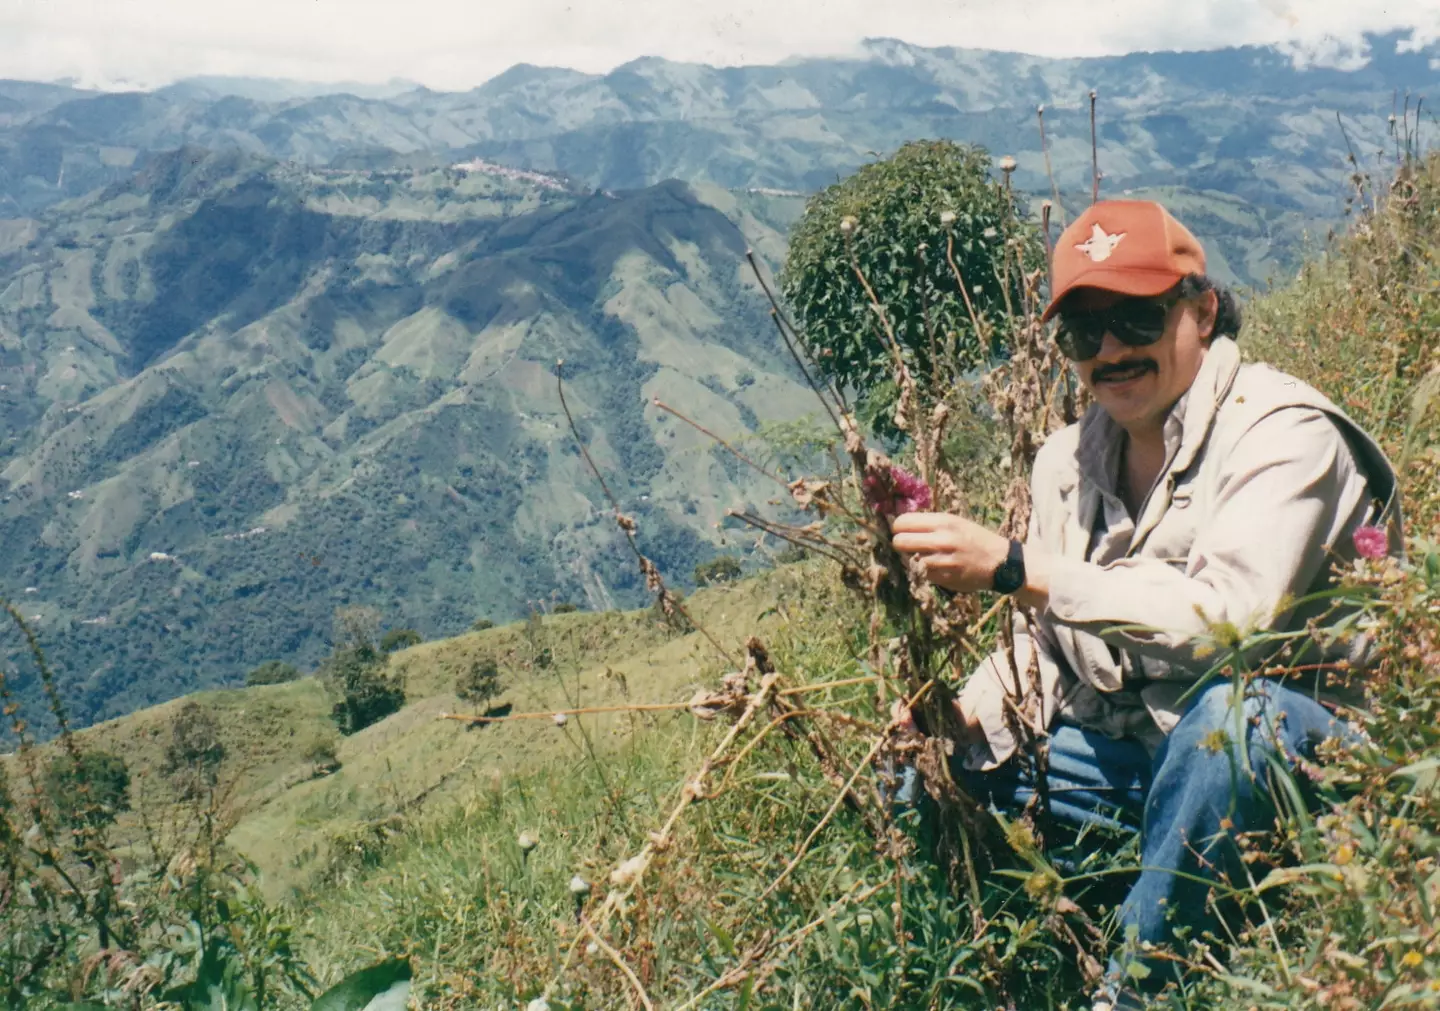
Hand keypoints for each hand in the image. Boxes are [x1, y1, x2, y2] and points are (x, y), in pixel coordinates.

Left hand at [889, 512, 1010, 593]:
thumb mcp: (955, 522)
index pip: (903, 522)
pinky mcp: (944, 578)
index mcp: (943, 522)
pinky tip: (936, 567)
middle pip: (900, 542)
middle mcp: (942, 540)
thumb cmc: (975, 538)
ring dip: (913, 559)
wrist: (1000, 562)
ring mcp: (942, 560)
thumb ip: (930, 522)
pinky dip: (925, 571)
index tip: (901, 530)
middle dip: (899, 544)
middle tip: (906, 545)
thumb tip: (901, 522)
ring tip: (925, 556)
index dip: (898, 527)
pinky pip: (922, 573)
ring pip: (910, 560)